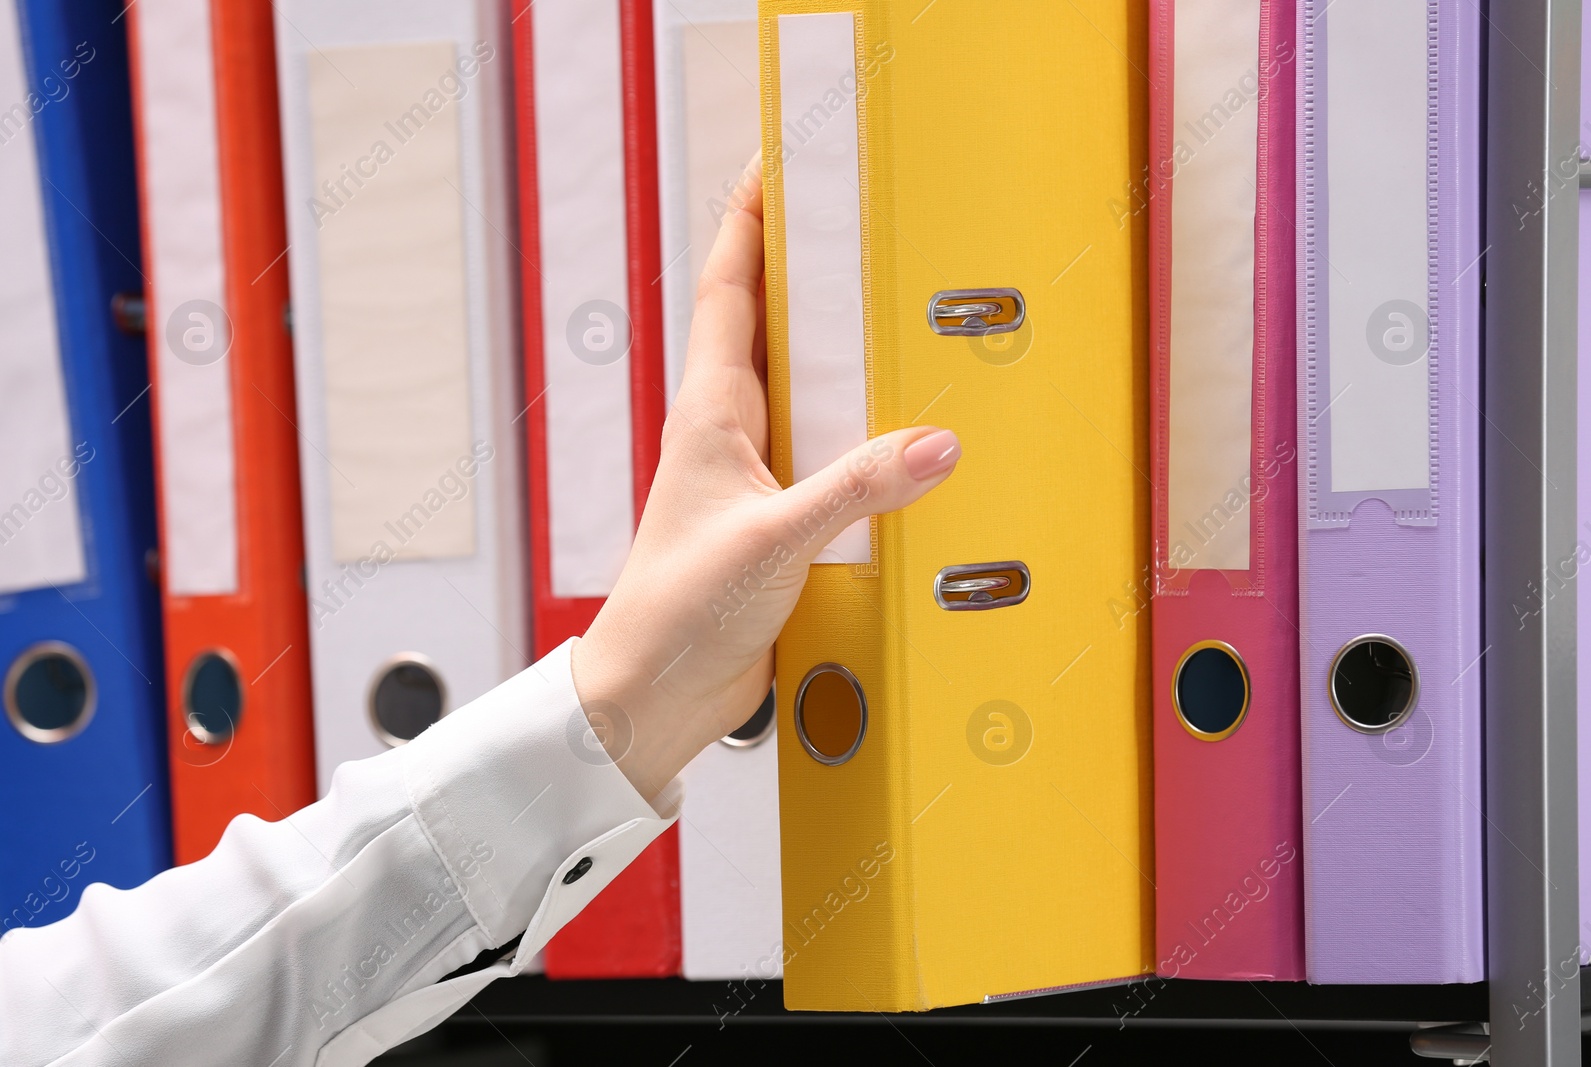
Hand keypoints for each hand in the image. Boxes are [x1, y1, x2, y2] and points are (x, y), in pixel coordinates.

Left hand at [569, 163, 961, 801]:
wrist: (650, 696)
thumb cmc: (675, 611)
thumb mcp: (775, 540)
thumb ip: (855, 488)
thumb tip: (934, 443)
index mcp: (709, 413)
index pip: (728, 288)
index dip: (749, 222)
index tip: (778, 164)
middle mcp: (728, 434)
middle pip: (769, 328)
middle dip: (806, 272)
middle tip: (857, 226)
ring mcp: (751, 478)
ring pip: (802, 394)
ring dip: (840, 359)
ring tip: (898, 319)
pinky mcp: (775, 523)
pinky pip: (825, 459)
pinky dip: (861, 440)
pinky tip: (903, 446)